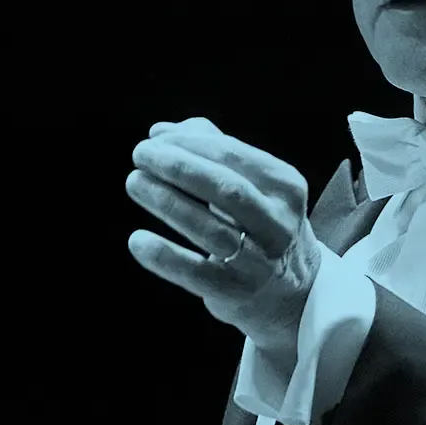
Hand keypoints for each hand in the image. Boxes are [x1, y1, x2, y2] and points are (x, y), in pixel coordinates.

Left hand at [126, 121, 320, 360]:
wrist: (290, 290)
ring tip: (135, 182)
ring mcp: (260, 261)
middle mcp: (278, 223)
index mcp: (285, 186)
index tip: (155, 139)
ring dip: (167, 202)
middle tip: (140, 154)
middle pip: (225, 188)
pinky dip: (163, 256)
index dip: (190, 143)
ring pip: (210, 229)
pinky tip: (137, 240)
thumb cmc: (258, 223)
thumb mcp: (251, 184)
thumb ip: (208, 151)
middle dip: (178, 166)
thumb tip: (158, 132)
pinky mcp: (236, 292)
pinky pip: (195, 273)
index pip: (233, 155)